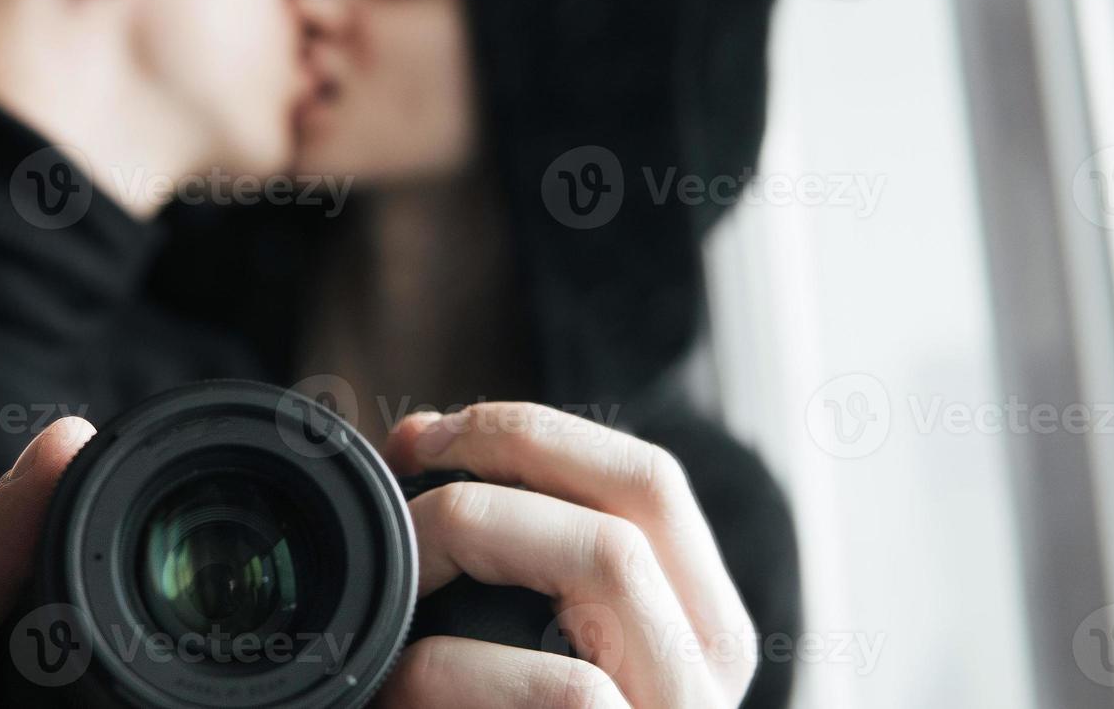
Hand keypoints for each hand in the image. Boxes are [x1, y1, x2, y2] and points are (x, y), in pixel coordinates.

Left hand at [378, 403, 756, 708]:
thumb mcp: (514, 634)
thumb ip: (496, 541)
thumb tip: (418, 434)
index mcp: (693, 618)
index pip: (648, 478)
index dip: (533, 431)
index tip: (425, 437)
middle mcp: (713, 661)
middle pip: (646, 487)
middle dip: (514, 445)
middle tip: (413, 464)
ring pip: (610, 557)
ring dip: (480, 529)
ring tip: (400, 567)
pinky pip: (565, 686)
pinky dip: (457, 668)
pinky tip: (404, 682)